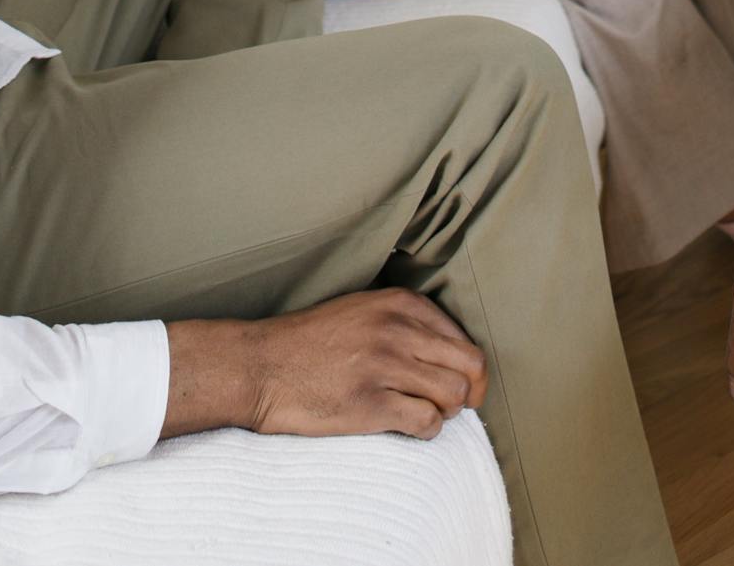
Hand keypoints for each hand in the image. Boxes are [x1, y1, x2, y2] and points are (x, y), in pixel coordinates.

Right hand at [163, 292, 487, 441]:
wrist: (263, 366)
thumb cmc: (312, 342)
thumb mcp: (362, 310)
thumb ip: (404, 322)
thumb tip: (449, 351)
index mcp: (399, 303)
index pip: (462, 338)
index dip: (467, 368)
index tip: (459, 384)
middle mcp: (398, 330)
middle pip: (469, 366)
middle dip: (470, 391)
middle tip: (456, 406)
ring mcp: (385, 366)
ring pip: (454, 395)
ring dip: (446, 411)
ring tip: (425, 412)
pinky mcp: (371, 404)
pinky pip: (427, 422)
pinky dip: (426, 430)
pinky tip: (408, 425)